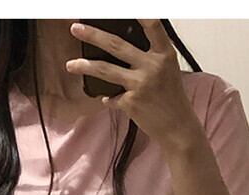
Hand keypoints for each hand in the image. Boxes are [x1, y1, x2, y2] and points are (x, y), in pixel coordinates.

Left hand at [66, 19, 200, 148]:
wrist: (177, 128)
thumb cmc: (171, 99)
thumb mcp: (168, 71)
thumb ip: (150, 57)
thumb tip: (121, 49)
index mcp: (164, 54)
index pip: (152, 25)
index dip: (138, 13)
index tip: (123, 7)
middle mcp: (153, 66)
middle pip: (117, 45)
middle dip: (93, 35)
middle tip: (76, 29)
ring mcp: (141, 84)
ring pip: (105, 70)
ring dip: (85, 66)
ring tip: (70, 64)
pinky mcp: (131, 102)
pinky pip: (111, 97)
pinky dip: (108, 99)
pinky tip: (108, 99)